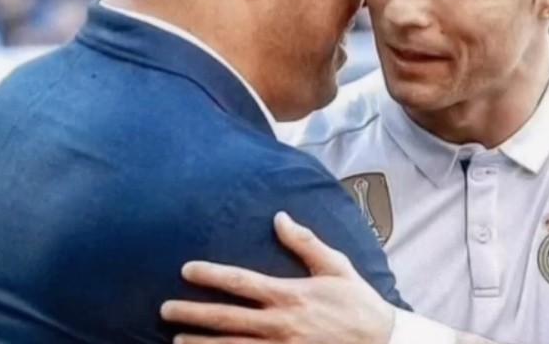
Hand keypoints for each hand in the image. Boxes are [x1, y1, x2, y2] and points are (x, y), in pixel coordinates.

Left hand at [161, 211, 395, 343]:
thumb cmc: (357, 303)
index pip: (241, 282)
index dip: (211, 275)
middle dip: (193, 314)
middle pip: (227, 319)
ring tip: (176, 341)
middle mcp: (281, 324)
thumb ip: (305, 242)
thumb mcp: (336, 267)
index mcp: (290, 295)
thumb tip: (279, 217)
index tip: (187, 270)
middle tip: (165, 309)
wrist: (382, 343)